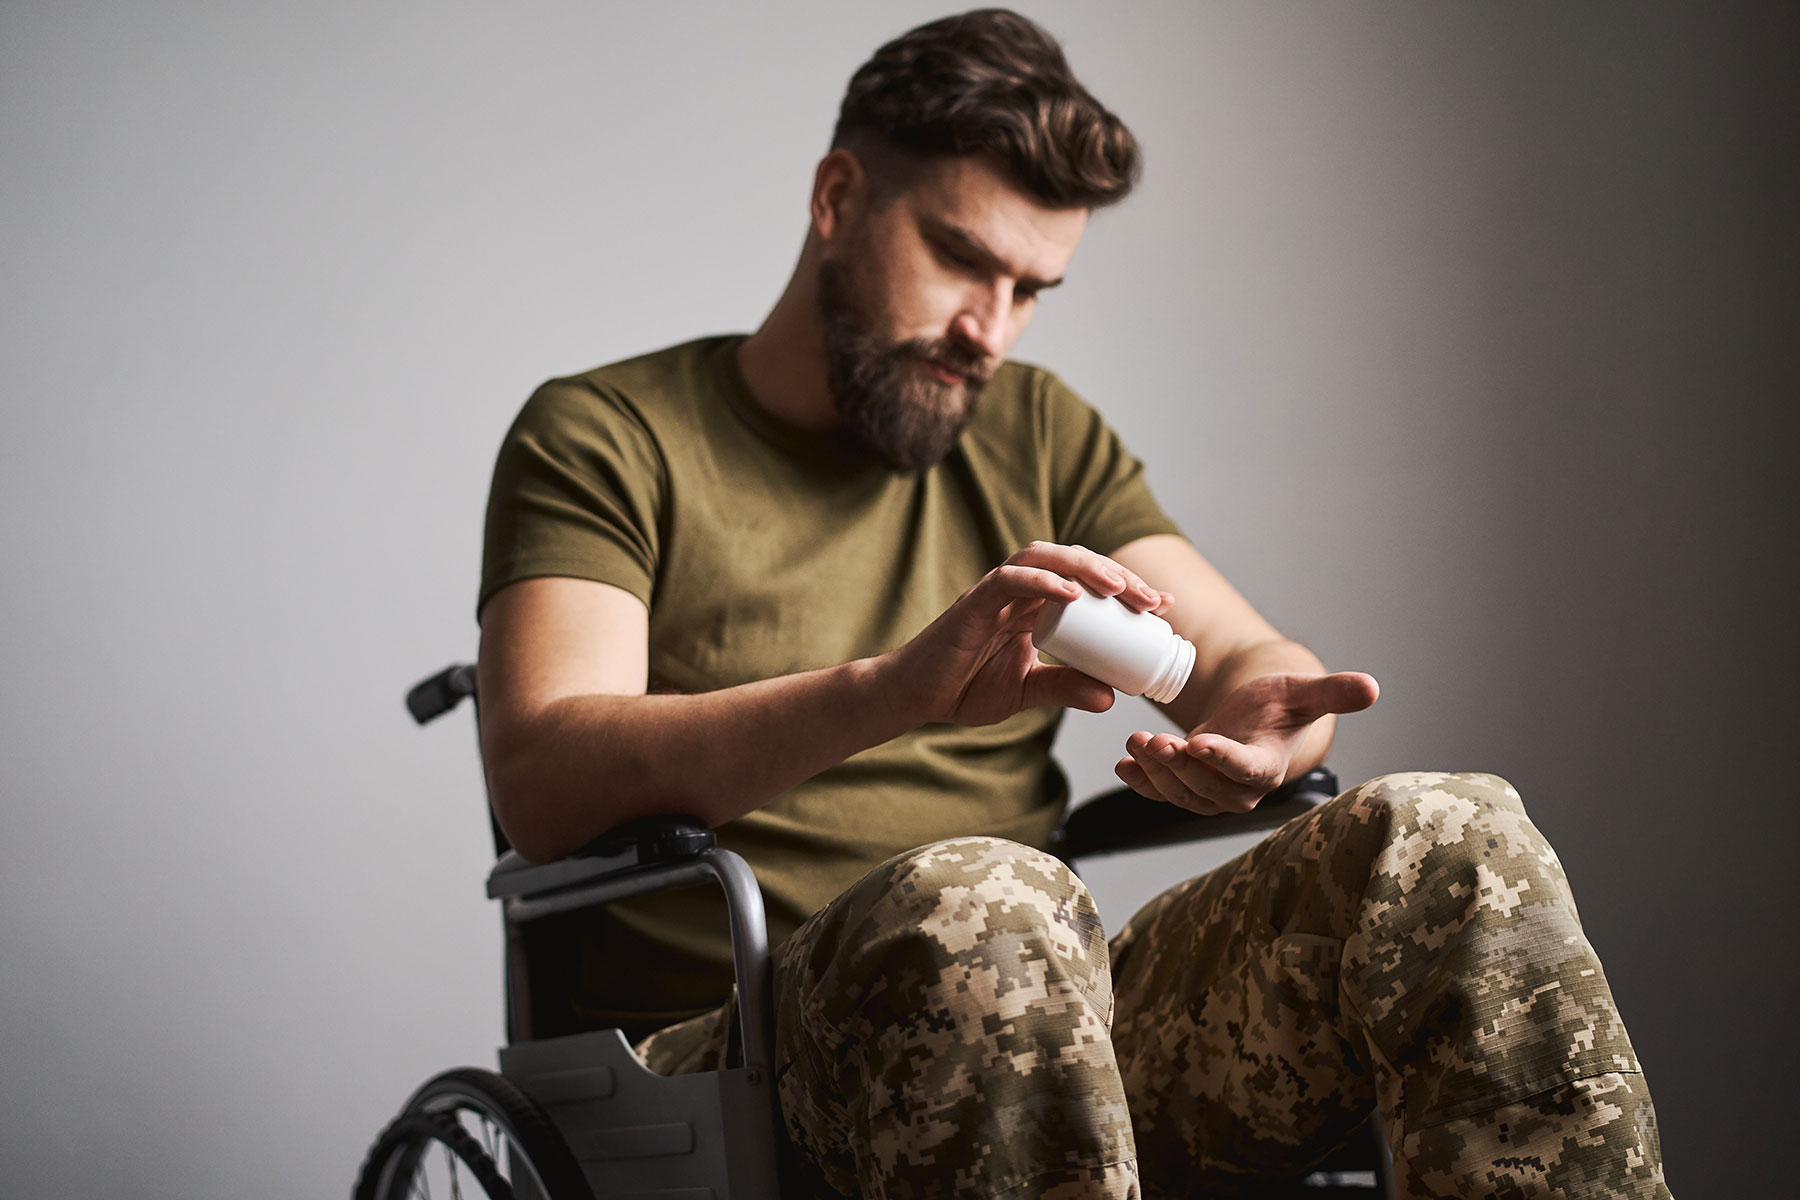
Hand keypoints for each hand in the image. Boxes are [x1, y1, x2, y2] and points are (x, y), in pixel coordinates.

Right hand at [887, 541, 1171, 726]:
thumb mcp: (1026, 692)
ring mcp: (996, 591)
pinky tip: (1070, 592)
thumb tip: (1111, 697)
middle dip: (1118, 576)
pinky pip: (1009, 579)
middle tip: (1152, 602)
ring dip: (1086, 567)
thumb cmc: (963, 688)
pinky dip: (1040, 581)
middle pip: (1075, 562)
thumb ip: (1064, 688)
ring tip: (1120, 588)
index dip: (1127, 589)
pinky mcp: (973, 602)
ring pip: (1045, 557)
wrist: (914, 697)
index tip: (1163, 608)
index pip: (1088, 583)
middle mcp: (1019, 589)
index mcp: (1036, 605)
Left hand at [1115, 672, 1378, 813]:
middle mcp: (1241, 787)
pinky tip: (1123, 764)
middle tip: (1155, 742)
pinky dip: (1141, 783)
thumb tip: (1373, 687)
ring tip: (1135, 743)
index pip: (1246, 770)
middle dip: (1179, 768)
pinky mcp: (1190, 787)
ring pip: (1181, 794)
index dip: (1224, 760)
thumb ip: (1334, 693)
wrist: (1260, 719)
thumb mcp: (1306, 692)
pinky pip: (1163, 793)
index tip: (1200, 743)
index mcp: (1269, 765)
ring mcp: (1212, 791)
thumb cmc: (1283, 705)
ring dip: (1156, 772)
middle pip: (1207, 789)